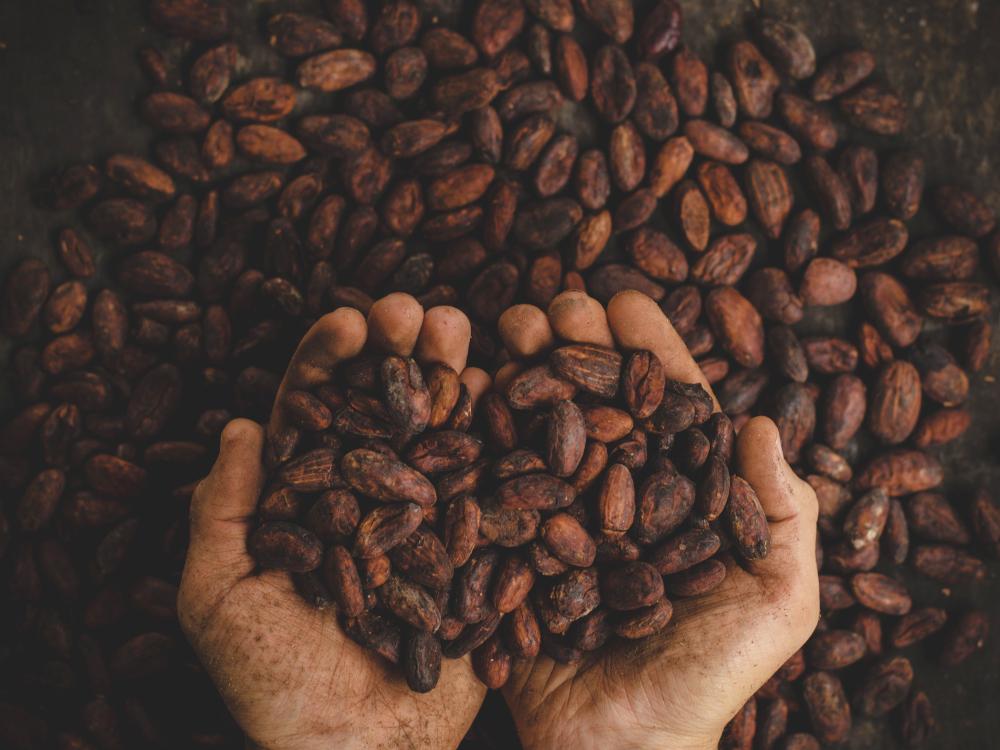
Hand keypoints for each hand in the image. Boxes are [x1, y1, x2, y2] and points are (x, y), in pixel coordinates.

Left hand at [178, 294, 489, 749]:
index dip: (328, 362)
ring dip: (449, 376)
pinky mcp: (471, 546)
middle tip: (416, 310)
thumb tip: (241, 425)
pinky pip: (487, 482)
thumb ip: (222, 512)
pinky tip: (507, 389)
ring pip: (437, 431)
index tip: (351, 321)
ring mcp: (424, 518)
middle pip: (382, 408)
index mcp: (306, 501)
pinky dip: (497, 434)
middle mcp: (368, 498)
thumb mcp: (217, 599)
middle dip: (397, 353)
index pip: (314, 413)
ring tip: (461, 328)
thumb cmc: (275, 686)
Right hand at [498, 290, 819, 749]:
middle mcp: (615, 496)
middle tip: (553, 307)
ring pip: (538, 428)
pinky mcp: (509, 549)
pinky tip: (459, 387)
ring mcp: (558, 519)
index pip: (664, 406)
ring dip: (520, 372)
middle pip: (594, 402)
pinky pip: (488, 482)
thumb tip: (762, 421)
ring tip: (504, 330)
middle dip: (574, 346)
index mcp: (677, 497)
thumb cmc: (709, 680)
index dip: (648, 350)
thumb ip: (783, 514)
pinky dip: (472, 432)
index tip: (623, 301)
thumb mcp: (777, 602)